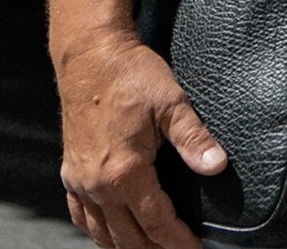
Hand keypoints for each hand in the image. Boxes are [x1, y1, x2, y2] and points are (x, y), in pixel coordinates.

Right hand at [53, 26, 224, 248]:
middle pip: (127, 237)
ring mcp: (78, 181)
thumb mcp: (172, 104)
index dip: (177, 241)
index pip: (156, 222)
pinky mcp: (69, 172)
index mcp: (124, 172)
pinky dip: (98, 231)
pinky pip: (81, 215)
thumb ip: (194, 139)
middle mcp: (96, 185)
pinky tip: (110, 233)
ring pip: (100, 232)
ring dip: (125, 246)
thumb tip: (217, 167)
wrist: (89, 56)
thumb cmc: (131, 76)